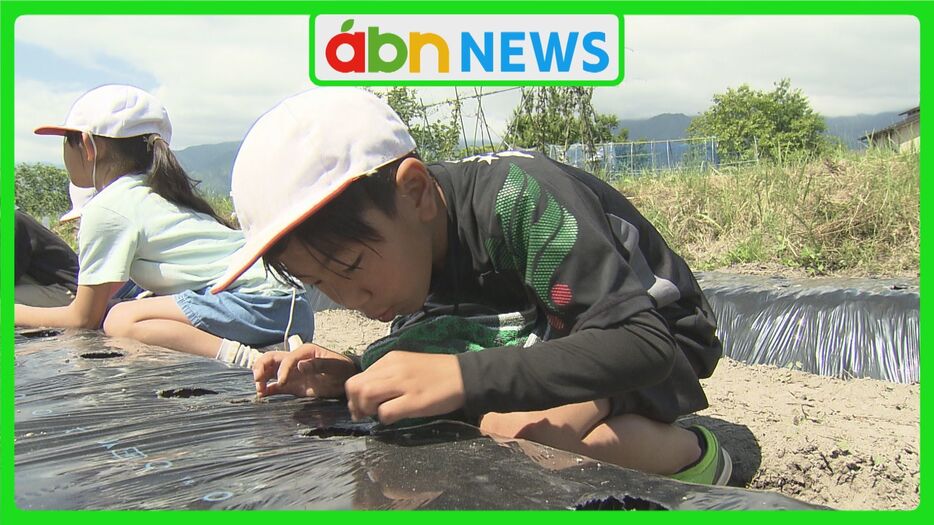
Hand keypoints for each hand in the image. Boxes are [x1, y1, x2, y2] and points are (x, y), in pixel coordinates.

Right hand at [252, 344, 357, 398]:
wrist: (347, 381)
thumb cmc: (343, 370)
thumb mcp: (334, 366)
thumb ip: (318, 365)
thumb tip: (300, 365)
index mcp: (304, 352)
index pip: (287, 358)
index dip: (282, 370)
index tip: (282, 383)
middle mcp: (295, 360)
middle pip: (271, 359)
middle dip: (261, 367)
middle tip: (258, 380)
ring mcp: (291, 373)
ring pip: (269, 371)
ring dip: (261, 378)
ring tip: (259, 390)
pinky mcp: (292, 385)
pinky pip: (275, 386)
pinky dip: (267, 389)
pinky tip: (262, 395)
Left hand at [344, 351, 465, 424]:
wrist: (464, 375)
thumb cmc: (435, 373)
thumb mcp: (407, 366)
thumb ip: (386, 375)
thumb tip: (366, 395)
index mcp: (390, 359)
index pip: (357, 377)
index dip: (353, 396)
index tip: (361, 406)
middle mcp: (393, 368)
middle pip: (356, 386)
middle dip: (355, 404)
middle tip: (365, 414)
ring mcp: (404, 384)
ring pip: (367, 396)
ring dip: (367, 410)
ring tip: (379, 414)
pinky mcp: (414, 400)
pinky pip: (386, 412)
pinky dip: (384, 419)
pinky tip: (394, 418)